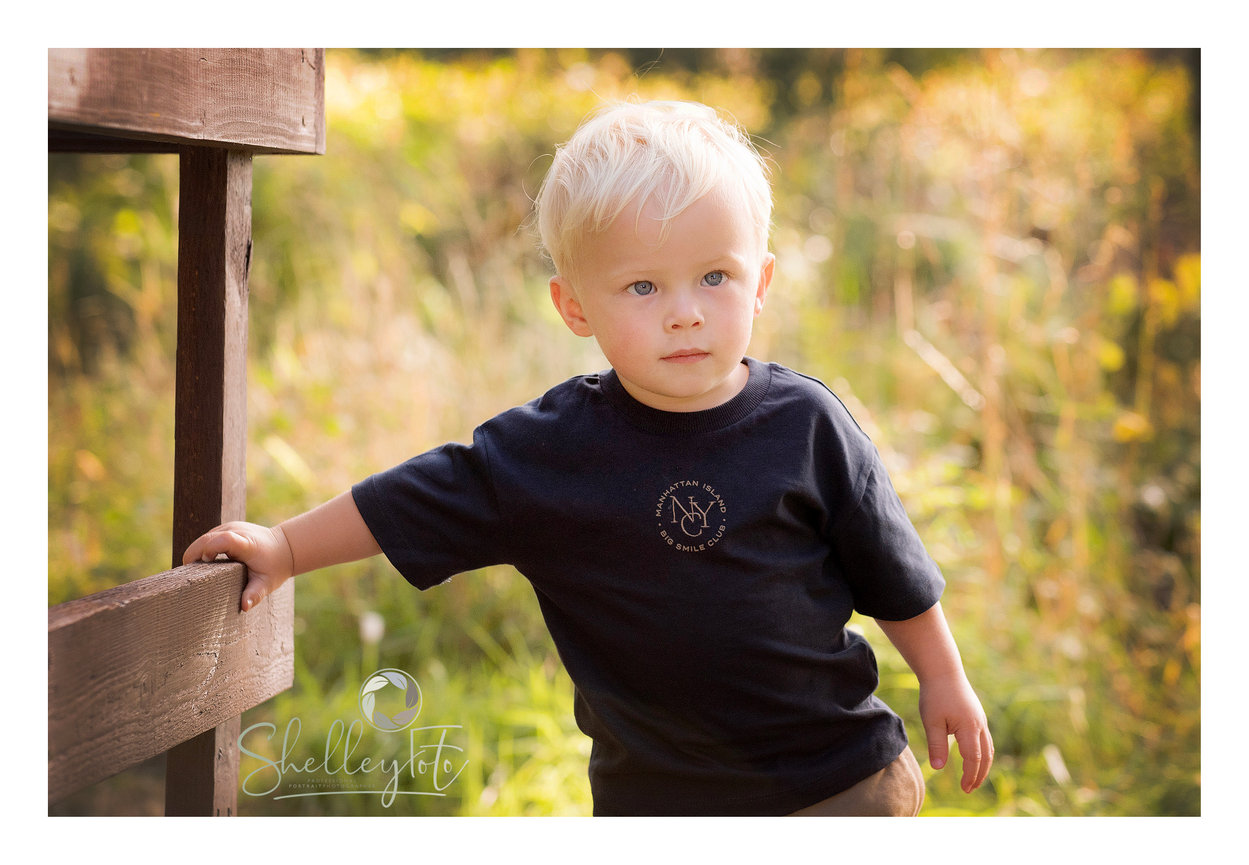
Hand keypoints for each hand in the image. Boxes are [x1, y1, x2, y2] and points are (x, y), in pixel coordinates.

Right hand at [182, 521, 293, 611]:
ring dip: (197, 553)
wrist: (285, 547)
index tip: (204, 564)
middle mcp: (237, 531)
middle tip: (192, 576)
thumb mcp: (267, 583)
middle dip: (193, 555)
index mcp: (247, 544)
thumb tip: (244, 607)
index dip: (208, 549)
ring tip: (200, 572)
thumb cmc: (275, 567)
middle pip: (206, 538)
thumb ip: (255, 594)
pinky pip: (208, 537)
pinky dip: (203, 550)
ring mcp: (231, 527)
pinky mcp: (227, 527)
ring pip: (204, 538)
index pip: (224, 540)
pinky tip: (207, 563)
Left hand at [917, 671, 993, 792]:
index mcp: (969, 728)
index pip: (973, 759)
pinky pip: (984, 739)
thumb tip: (938, 768)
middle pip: (985, 756)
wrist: (943, 670)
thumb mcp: (932, 721)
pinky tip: (973, 757)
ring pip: (988, 748)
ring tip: (973, 778)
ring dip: (983, 765)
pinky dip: (982, 752)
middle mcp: (979, 725)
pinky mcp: (977, 715)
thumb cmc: (935, 695)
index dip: (970, 776)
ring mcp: (980, 719)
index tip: (964, 789)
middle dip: (979, 774)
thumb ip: (936, 745)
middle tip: (970, 789)